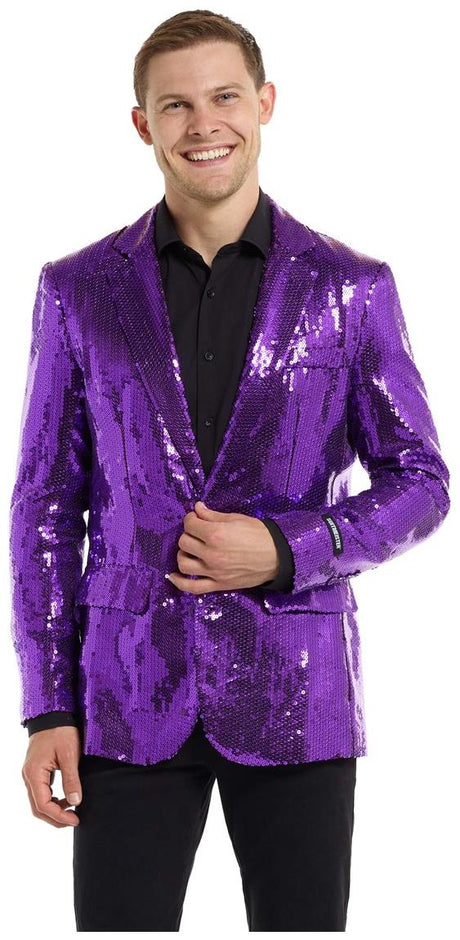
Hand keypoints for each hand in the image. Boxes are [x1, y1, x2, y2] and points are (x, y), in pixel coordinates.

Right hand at [22, 726, 82, 827]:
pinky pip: (40, 792)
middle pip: (38, 807)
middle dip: (55, 818)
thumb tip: (75, 801)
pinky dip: (51, 800)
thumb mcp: (70, 755)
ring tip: (72, 810)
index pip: (43, 805)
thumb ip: (71, 779)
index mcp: (34, 773)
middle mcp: (29, 776)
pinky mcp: (36, 770)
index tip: (75, 819)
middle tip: (74, 820)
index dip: (59, 816)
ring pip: (38, 801)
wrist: (53, 714)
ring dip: (53, 810)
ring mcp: (31, 773)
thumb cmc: (61, 731)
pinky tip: (65, 798)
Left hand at [165, 500, 279, 593]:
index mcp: (216, 534)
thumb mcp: (236, 519)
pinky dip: (179, 582)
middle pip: (184, 542)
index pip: (190, 524)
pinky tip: (173, 576)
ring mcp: (213, 571)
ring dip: (183, 553)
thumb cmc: (259, 534)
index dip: (191, 518)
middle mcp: (211, 554)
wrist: (277, 556)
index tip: (197, 518)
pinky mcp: (218, 585)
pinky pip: (192, 587)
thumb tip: (197, 508)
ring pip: (183, 562)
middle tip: (198, 532)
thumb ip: (212, 515)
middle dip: (189, 534)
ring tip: (191, 549)